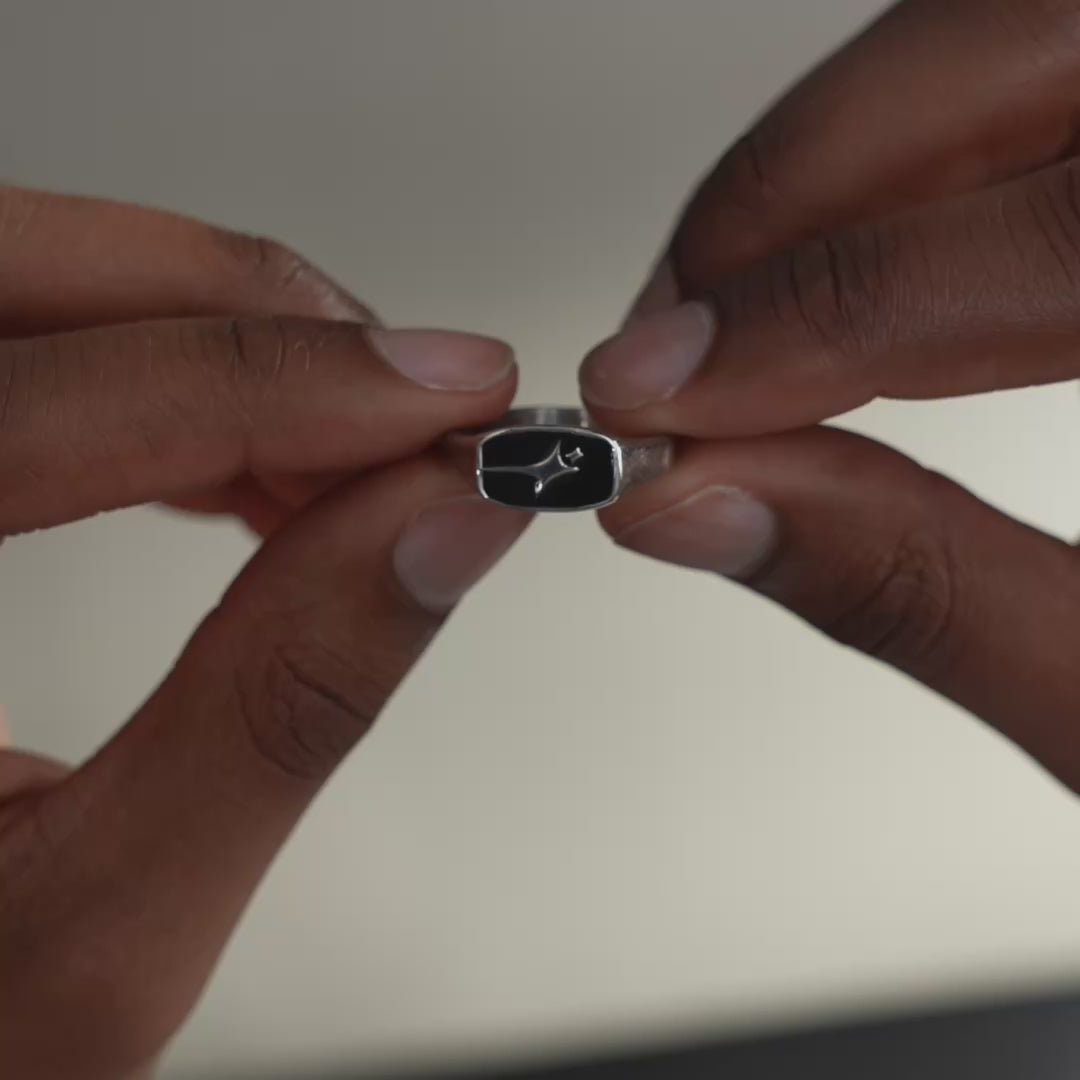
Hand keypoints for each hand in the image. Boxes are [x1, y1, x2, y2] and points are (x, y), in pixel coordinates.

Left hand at [0, 186, 528, 1078]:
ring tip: (362, 450)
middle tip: (412, 400)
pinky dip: (182, 384)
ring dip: (230, 344)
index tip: (439, 405)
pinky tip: (263, 462)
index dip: (270, 391)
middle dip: (250, 320)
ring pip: (38, 296)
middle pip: (17, 285)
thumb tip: (434, 536)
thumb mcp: (104, 920)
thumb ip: (281, 707)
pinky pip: (43, 359)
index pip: (29, 413)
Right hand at [579, 0, 1079, 790]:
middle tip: (672, 343)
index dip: (795, 319)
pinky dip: (905, 177)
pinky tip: (840, 275)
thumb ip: (926, 592)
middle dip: (785, 206)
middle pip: (1005, 66)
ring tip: (732, 317)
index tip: (656, 396)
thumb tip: (717, 509)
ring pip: (1003, 53)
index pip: (1027, 241)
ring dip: (831, 180)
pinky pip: (1034, 97)